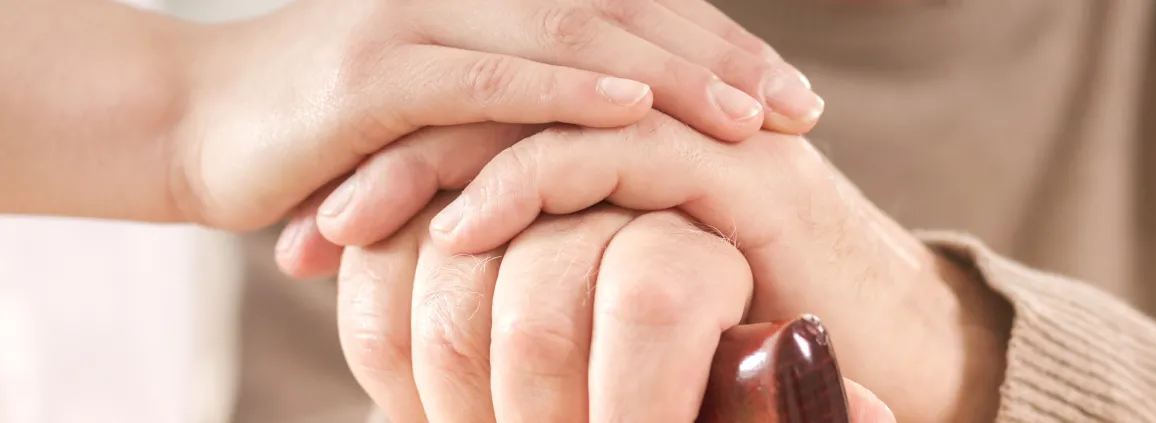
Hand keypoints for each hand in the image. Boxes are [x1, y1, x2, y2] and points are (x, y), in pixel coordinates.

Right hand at [172, 0, 822, 231]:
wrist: (195, 121)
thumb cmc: (332, 131)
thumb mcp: (441, 112)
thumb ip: (519, 113)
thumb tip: (614, 152)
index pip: (628, 9)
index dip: (715, 46)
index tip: (791, 97)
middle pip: (620, 12)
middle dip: (718, 59)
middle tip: (799, 109)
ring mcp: (420, 18)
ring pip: (570, 36)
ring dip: (668, 75)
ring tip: (748, 118)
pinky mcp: (374, 70)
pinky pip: (488, 79)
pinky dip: (563, 94)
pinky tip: (633, 114)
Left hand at [348, 112, 1009, 421]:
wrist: (897, 349)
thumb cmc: (758, 337)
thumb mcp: (629, 298)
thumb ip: (560, 272)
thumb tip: (468, 302)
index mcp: (625, 134)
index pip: (489, 120)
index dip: (397, 166)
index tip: (321, 232)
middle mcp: (657, 114)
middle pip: (496, 101)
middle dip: (390, 155)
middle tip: (310, 216)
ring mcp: (695, 131)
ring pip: (537, 112)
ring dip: (433, 165)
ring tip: (351, 222)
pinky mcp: (731, 166)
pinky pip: (607, 151)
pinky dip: (523, 183)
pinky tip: (460, 230)